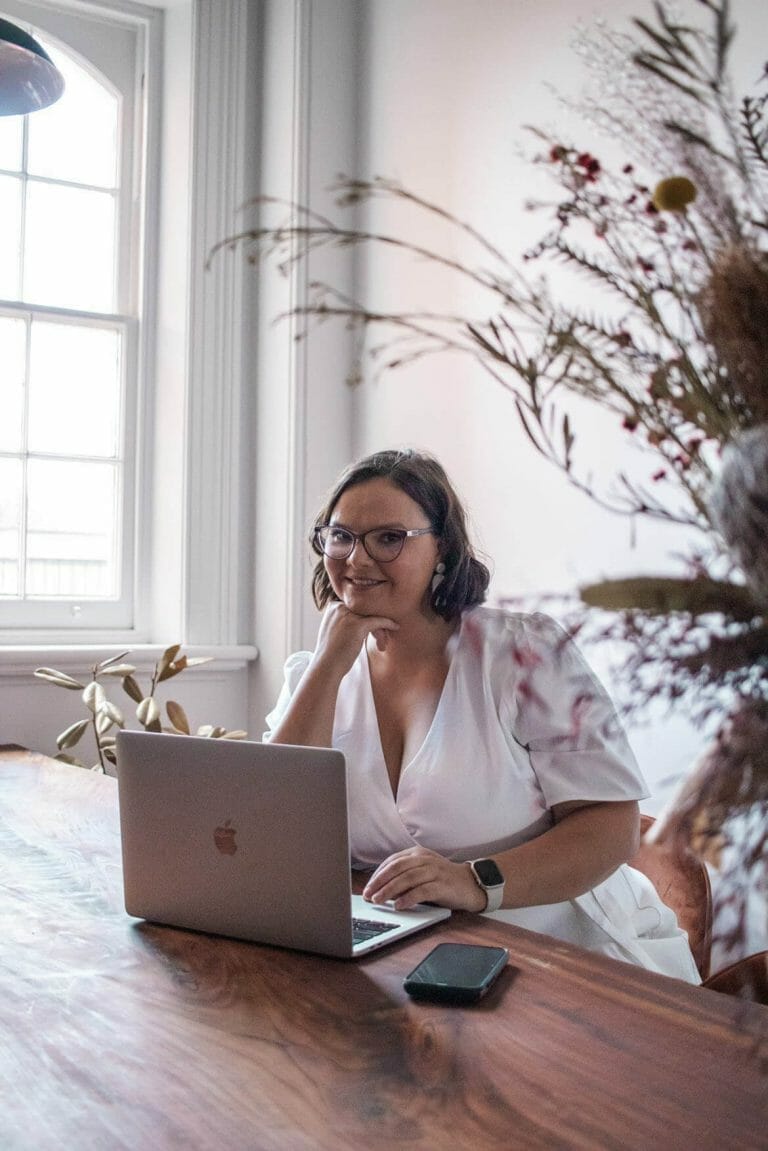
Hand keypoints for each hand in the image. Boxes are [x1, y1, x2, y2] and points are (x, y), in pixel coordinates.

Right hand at [313, 602, 398, 676]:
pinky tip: (396, 627)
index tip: (373, 629)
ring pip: (372, 614)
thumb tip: (362, 616)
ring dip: (380, 627)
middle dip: (374, 622)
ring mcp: (348, 615)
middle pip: (365, 609)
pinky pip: (378, 621)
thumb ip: (344, 620)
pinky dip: (388, 623)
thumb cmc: (331, 653)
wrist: (326, 667)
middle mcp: (339, 607)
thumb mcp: (334, 630)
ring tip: (382, 641)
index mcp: (333, 606)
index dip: (366, 616)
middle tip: (379, 637)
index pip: (357, 605)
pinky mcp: (357, 625)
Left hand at [362, 846, 487, 912]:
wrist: (471, 884)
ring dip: (390, 890)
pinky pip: (422, 890)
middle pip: (397, 868)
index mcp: (417, 854)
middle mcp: (425, 859)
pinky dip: (408, 898)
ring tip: (378, 900)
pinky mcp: (443, 885)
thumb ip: (403, 878)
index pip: (392, 861)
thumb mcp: (422, 873)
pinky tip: (399, 906)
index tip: (367, 888)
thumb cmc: (443, 880)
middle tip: (368, 894)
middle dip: (380, 881)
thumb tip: (380, 891)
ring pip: (407, 878)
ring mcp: (434, 871)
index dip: (377, 875)